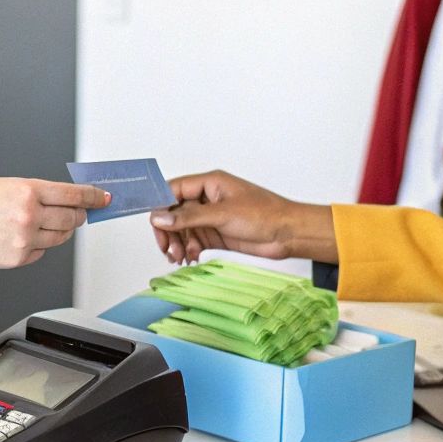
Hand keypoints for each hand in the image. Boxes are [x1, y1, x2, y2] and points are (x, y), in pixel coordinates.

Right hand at [0, 178, 108, 268]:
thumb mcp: (6, 185)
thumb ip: (37, 192)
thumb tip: (65, 200)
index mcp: (27, 191)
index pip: (73, 195)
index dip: (93, 197)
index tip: (103, 199)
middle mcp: (29, 215)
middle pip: (72, 218)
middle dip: (79, 215)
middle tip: (79, 213)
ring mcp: (24, 239)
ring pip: (59, 237)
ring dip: (59, 230)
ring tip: (41, 223)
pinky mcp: (18, 258)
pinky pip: (41, 252)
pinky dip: (38, 245)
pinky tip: (21, 237)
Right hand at [147, 170, 337, 265]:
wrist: (288, 235)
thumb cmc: (265, 215)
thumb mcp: (223, 214)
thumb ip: (189, 217)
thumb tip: (160, 218)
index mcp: (209, 183)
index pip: (174, 190)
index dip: (160, 206)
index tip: (154, 224)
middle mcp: (207, 198)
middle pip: (174, 212)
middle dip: (168, 231)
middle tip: (167, 248)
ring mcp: (211, 217)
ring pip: (182, 229)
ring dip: (177, 243)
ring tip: (179, 258)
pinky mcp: (216, 233)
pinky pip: (193, 240)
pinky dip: (188, 250)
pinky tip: (190, 258)